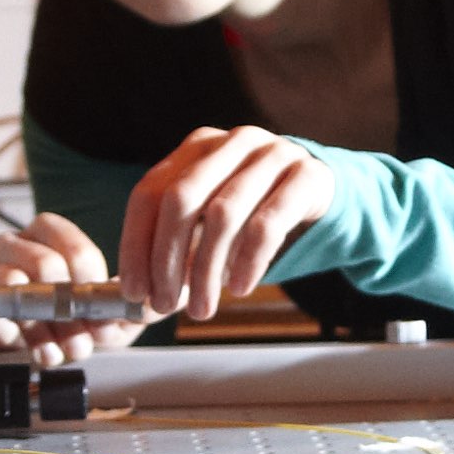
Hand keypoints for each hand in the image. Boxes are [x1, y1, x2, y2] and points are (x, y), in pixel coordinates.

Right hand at [0, 213, 148, 367]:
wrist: (31, 334)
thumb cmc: (65, 310)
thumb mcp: (102, 305)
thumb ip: (124, 304)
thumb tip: (143, 308)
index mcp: (48, 234)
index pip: (73, 248)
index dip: (91, 282)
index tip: (102, 306)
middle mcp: (16, 245)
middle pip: (45, 265)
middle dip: (70, 308)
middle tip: (84, 334)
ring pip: (17, 289)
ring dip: (49, 328)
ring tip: (69, 347)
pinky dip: (28, 341)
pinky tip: (47, 352)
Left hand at [120, 125, 335, 323]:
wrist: (321, 192)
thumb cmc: (253, 213)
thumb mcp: (210, 227)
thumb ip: (175, 257)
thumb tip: (138, 306)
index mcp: (196, 149)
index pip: (149, 193)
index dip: (135, 244)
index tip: (133, 291)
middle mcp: (230, 143)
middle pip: (181, 199)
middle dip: (166, 259)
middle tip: (164, 304)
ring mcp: (271, 154)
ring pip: (223, 213)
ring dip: (206, 270)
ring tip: (202, 309)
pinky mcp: (306, 176)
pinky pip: (268, 222)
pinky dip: (248, 261)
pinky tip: (239, 288)